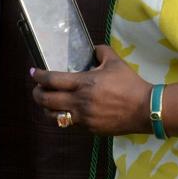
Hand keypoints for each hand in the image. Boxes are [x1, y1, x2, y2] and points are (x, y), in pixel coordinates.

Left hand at [31, 45, 151, 135]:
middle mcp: (79, 102)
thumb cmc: (129, 83)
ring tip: (47, 102)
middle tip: (36, 89)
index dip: (39, 76)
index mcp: (84, 83)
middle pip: (47, 101)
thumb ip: (101, 51)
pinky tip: (68, 110)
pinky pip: (71, 123)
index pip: (53, 80)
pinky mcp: (90, 129)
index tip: (33, 73)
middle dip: (37, 94)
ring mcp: (83, 118)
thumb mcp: (115, 61)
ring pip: (55, 116)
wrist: (144, 109)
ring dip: (47, 108)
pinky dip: (65, 116)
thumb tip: (93, 49)